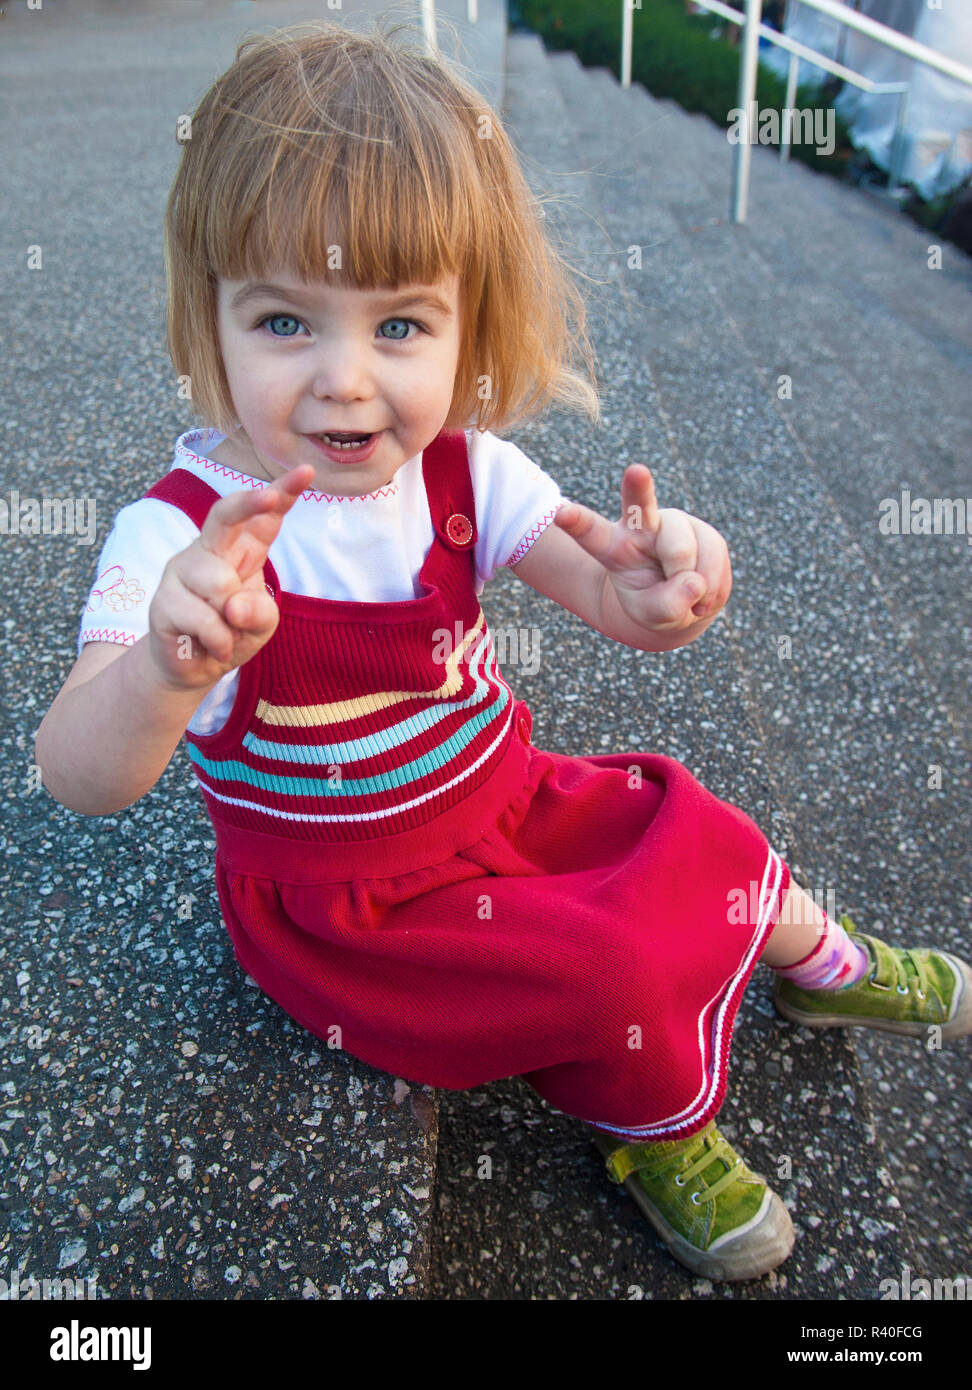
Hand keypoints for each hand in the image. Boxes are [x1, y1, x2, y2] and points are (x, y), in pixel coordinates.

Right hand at [148, 465, 315, 689]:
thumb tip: (232, 606)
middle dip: (249, 502)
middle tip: (271, 497)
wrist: (193, 667)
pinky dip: (219, 641)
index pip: (263, 517)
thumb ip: (259, 612)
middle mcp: (209, 551)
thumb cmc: (232, 633)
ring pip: (218, 584)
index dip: (284, 492)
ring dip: (232, 621)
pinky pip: (204, 620)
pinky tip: (212, 647)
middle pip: (225, 515)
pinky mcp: (162, 601)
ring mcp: (182, 572)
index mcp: (241, 549)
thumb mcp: (262, 624)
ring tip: (226, 633)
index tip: (306, 472)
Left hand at [554, 464, 731, 633]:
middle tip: (636, 472)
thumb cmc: (654, 603)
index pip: (592, 533)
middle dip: (638, 486)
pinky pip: (713, 558)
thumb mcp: (649, 615)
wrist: (683, 599)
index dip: (578, 523)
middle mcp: (641, 526)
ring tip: (687, 598)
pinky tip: (703, 593)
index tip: (562, 513)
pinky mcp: (704, 532)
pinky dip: (712, 586)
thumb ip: (664, 607)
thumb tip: (694, 583)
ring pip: (683, 553)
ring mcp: (675, 525)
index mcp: (612, 546)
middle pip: (638, 504)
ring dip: (690, 585)